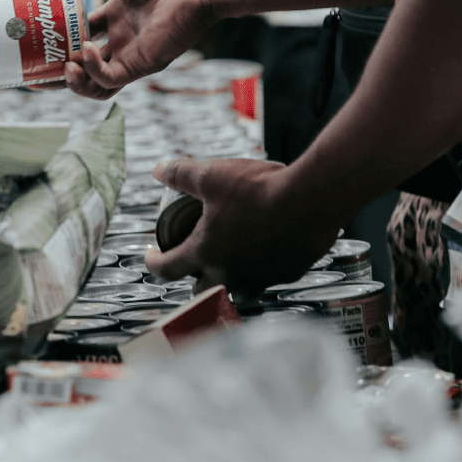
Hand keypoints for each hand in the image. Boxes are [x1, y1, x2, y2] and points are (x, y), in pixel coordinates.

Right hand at [46, 0, 217, 99]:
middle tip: (35, 65)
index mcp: (116, 15)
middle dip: (57, 69)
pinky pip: (110, 79)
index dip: (56, 36)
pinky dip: (93, 72)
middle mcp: (122, 38)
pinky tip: (85, 53)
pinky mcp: (142, 63)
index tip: (34, 33)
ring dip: (73, 82)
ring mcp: (131, 53)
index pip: (80, 32)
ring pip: (95, 84)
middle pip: (83, 64)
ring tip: (62, 67)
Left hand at [143, 158, 340, 293]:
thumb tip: (158, 170)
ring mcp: (260, 278)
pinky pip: (269, 279)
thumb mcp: (212, 175)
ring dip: (231, 280)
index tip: (151, 257)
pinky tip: (267, 250)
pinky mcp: (287, 274)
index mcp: (205, 252)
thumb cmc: (260, 190)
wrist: (311, 200)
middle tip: (195, 261)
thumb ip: (181, 174)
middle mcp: (230, 274)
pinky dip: (263, 269)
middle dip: (194, 278)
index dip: (153, 263)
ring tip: (232, 262)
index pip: (167, 269)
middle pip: (201, 290)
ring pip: (238, 291)